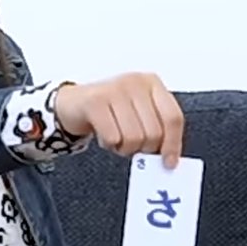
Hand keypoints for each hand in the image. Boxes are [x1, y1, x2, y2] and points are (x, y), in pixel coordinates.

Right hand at [51, 72, 185, 164]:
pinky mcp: (95, 101)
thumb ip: (157, 129)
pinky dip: (109, 144)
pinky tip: (104, 136)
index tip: (169, 162)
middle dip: (143, 148)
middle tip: (132, 146)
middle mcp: (136, 82)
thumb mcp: (139, 113)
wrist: (74, 104)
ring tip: (117, 138)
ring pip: (134, 138)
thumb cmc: (111, 111)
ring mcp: (115, 90)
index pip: (173, 118)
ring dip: (124, 148)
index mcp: (152, 83)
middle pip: (154, 132)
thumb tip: (169, 158)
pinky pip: (113, 138)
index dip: (173, 143)